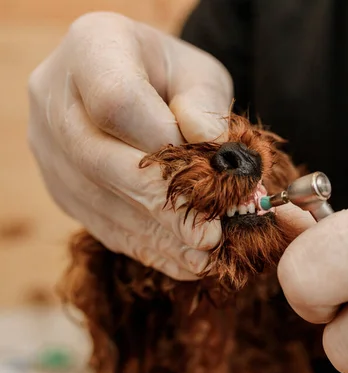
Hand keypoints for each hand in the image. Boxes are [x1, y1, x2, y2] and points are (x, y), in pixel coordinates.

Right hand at [27, 12, 233, 279]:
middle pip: (99, 159)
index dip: (162, 140)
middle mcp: (54, 98)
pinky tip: (185, 261)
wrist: (138, 85)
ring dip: (156, 234)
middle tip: (211, 234)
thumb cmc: (173, 77)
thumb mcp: (200, 74)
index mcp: (92, 48)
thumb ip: (205, 103)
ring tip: (206, 255)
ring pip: (97, 201)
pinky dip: (145, 246)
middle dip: (162, 203)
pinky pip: (99, 222)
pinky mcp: (61, 187)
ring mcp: (49, 147)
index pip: (116, 100)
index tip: (207, 164)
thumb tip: (210, 143)